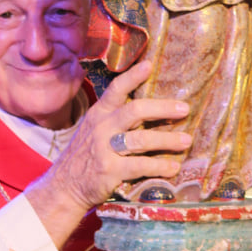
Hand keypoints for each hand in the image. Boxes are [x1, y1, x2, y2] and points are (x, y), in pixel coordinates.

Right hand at [25, 60, 190, 246]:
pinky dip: (159, 166)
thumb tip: (152, 108)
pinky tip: (173, 167)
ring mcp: (104, 149)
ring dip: (167, 140)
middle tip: (184, 109)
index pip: (116, 89)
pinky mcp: (109, 171)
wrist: (65, 186)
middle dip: (162, 108)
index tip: (150, 64)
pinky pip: (140, 166)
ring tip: (186, 140)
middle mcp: (101, 127)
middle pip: (135, 111)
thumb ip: (116, 118)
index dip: (133, 76)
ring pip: (141, 140)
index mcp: (99, 113)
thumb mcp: (94, 129)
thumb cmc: (87, 154)